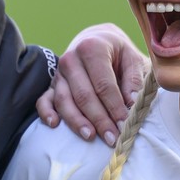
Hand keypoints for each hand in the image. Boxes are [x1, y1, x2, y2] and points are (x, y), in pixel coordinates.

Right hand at [36, 24, 147, 144]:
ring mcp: (59, 73)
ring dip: (77, 121)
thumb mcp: (132, 58)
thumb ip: (134, 79)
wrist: (95, 41)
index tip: (125, 125)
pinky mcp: (51, 84)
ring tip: (90, 136)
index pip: (103, 84)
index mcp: (92, 49)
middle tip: (112, 138)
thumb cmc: (117, 53)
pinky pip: (44, 100)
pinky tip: (54, 125)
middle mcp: (71, 59)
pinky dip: (46, 112)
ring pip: (64, 100)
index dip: (114, 107)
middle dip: (99, 119)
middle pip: (84, 95)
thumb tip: (132, 102)